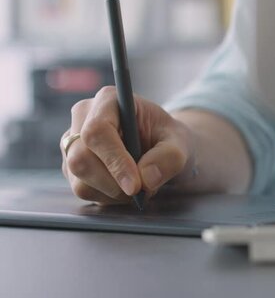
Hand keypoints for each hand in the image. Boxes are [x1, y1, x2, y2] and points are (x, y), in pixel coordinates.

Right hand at [61, 86, 191, 203]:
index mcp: (109, 99)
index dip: (114, 161)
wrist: (161, 146)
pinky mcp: (71, 165)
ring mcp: (72, 142)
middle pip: (81, 158)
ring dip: (113, 193)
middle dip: (114, 183)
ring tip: (139, 186)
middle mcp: (83, 117)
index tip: (135, 186)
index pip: (97, 131)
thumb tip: (146, 179)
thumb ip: (169, 158)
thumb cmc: (168, 138)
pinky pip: (82, 190)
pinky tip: (125, 188)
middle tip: (143, 190)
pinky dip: (107, 197)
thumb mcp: (180, 143)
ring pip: (79, 180)